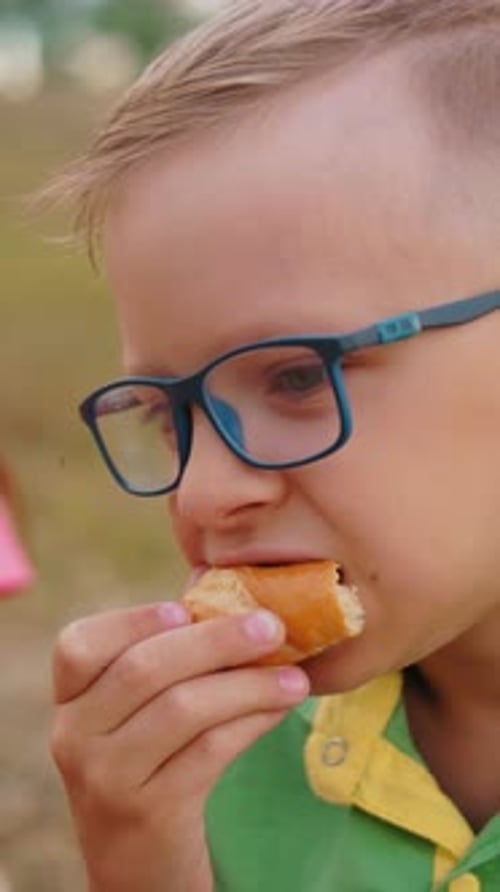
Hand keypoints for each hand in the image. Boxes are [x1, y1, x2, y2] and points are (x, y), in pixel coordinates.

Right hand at [51, 601, 309, 891]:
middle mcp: (74, 737)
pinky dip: (251, 722)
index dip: (134, 620)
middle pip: (143, 669)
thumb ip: (167, 663)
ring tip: (295, 678)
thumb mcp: (136, 718)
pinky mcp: (148, 812)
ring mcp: (106, 778)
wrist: (138, 870)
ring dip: (247, 684)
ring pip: (182, 708)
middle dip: (216, 641)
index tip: (189, 608)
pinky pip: (209, 751)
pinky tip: (278, 709)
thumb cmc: (148, 768)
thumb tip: (238, 607)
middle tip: (272, 627)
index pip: (79, 646)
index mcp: (69, 702)